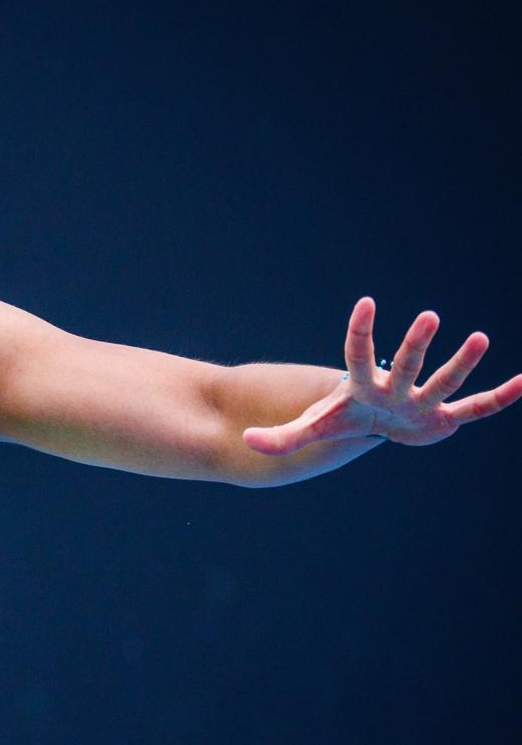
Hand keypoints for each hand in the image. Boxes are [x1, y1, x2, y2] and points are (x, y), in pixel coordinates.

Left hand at [244, 297, 521, 453]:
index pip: (358, 353)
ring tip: (480, 336)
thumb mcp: (313, 428)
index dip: (360, 331)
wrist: (377, 423)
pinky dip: (502, 397)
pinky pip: (477, 409)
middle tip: (428, 316)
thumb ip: (281, 436)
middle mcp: (398, 386)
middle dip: (417, 343)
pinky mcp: (443, 418)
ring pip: (444, 380)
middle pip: (407, 363)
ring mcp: (422, 400)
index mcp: (364, 386)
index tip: (365, 303)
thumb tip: (247, 442)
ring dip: (462, 362)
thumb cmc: (346, 416)